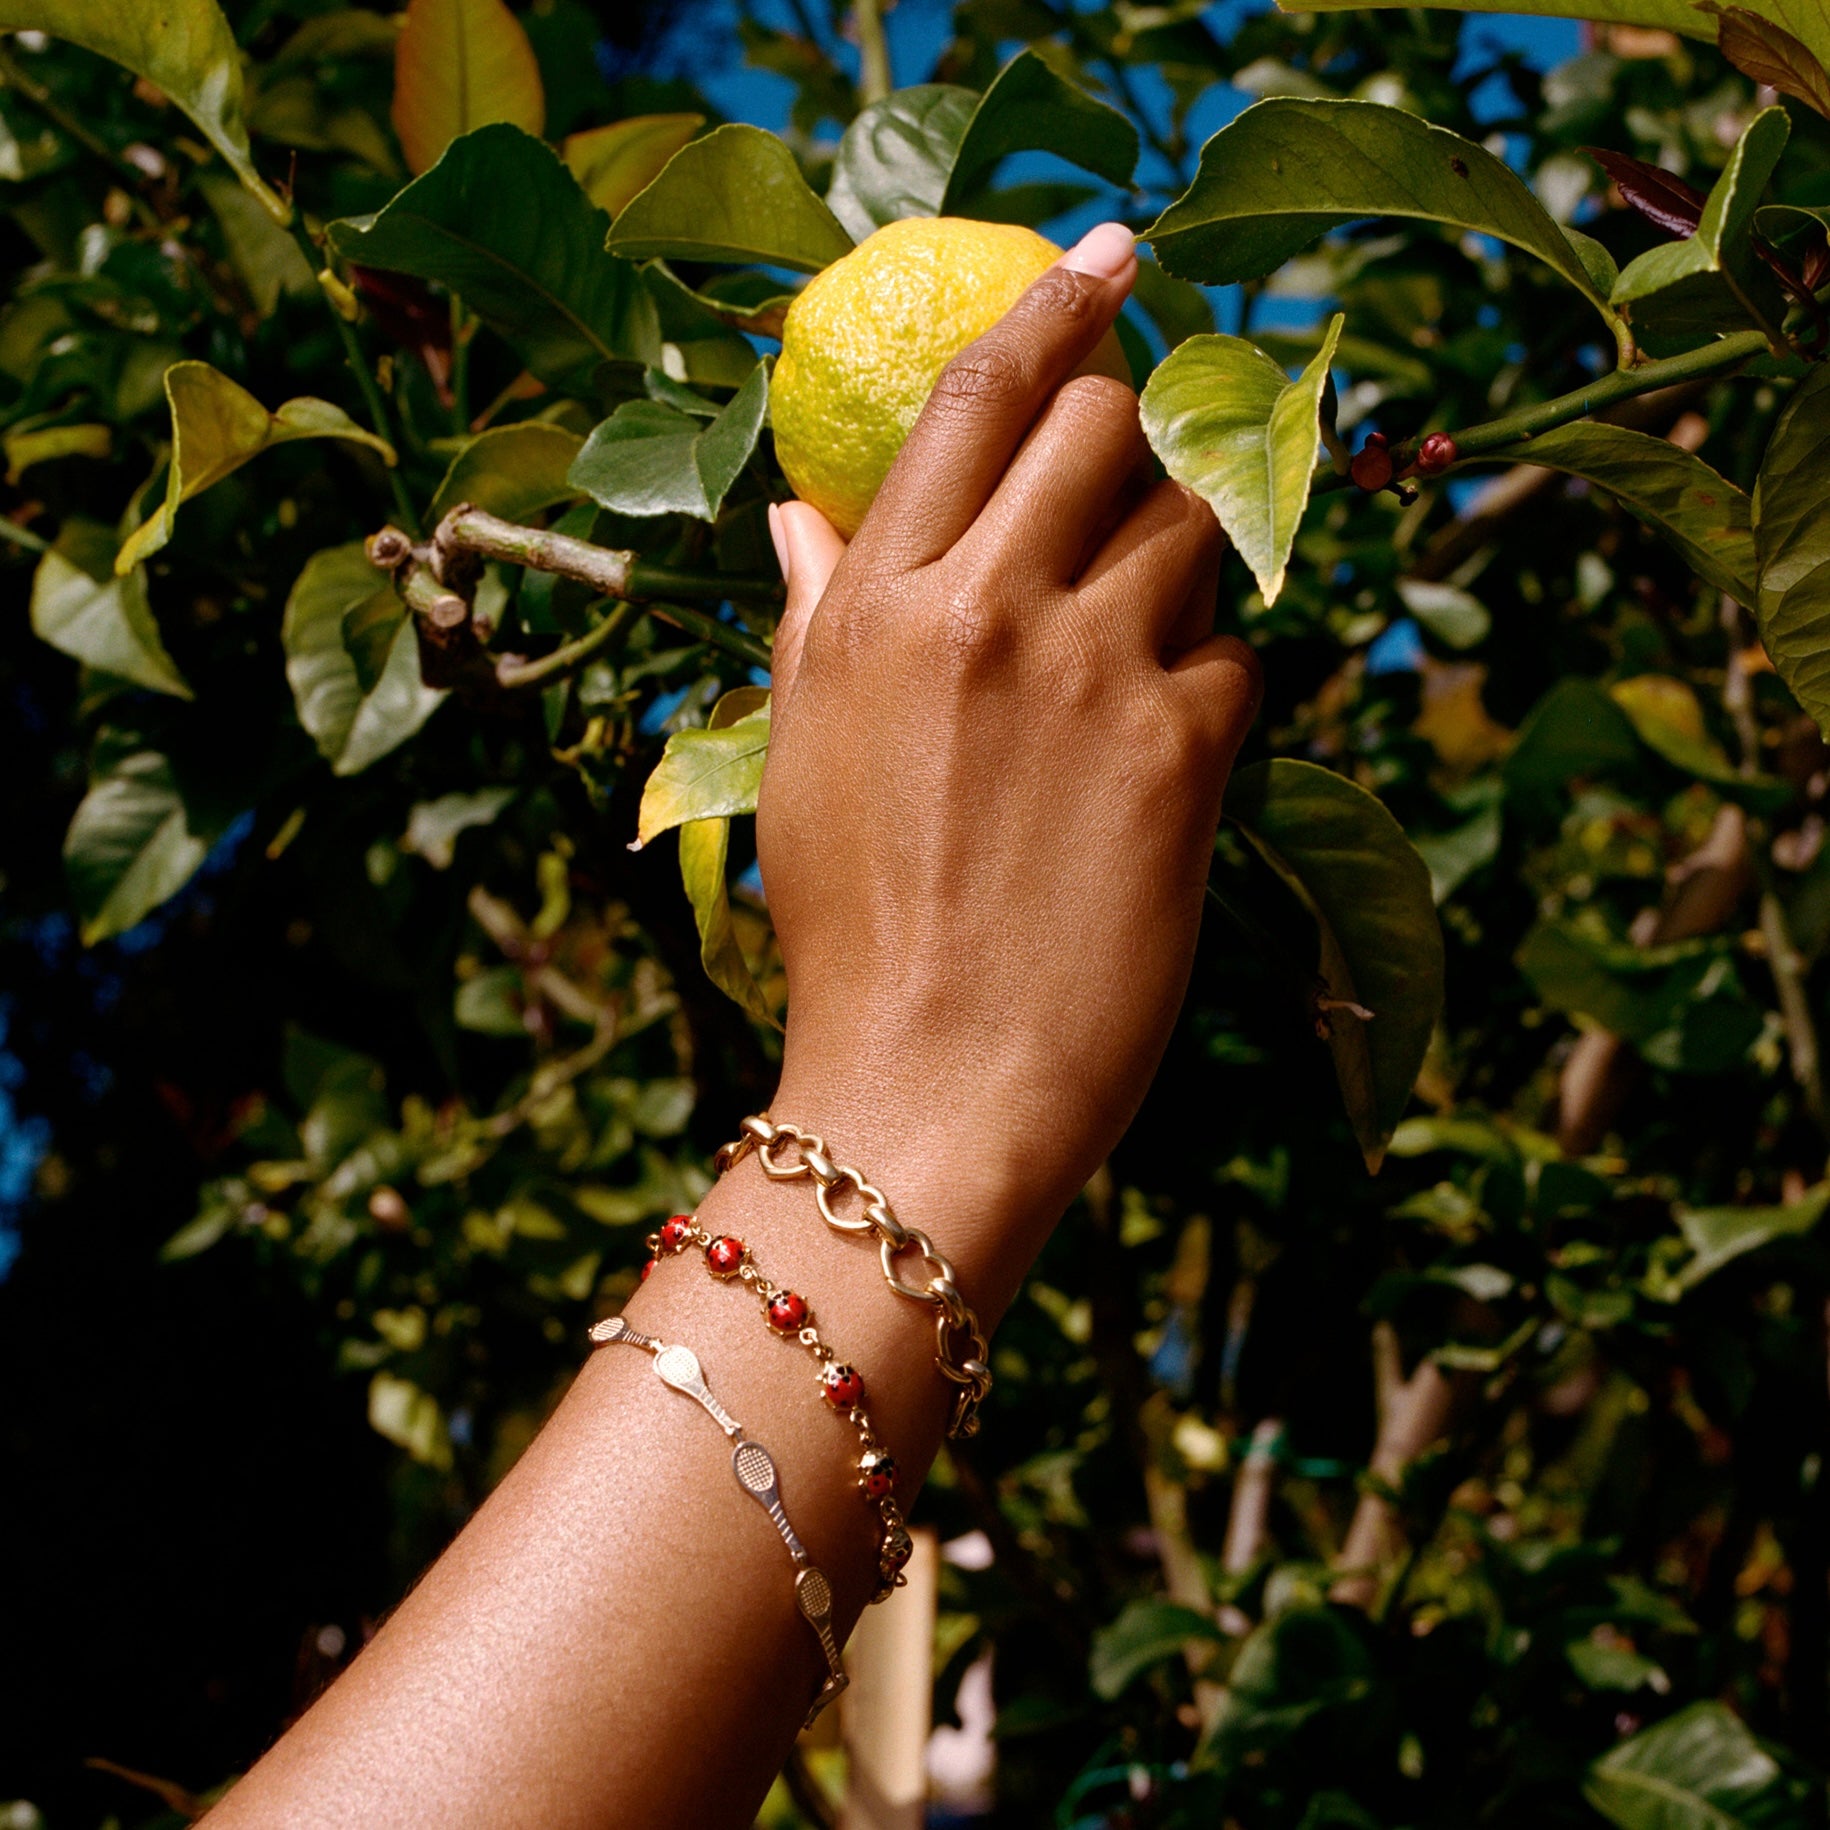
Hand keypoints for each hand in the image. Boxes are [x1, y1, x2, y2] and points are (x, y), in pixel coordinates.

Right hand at [759, 223, 1259, 1311]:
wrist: (933, 1081)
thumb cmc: (852, 933)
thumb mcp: (804, 759)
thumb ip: (813, 616)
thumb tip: (800, 515)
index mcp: (875, 606)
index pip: (976, 400)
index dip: (1053, 304)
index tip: (1112, 250)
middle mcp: (985, 609)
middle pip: (1108, 426)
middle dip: (1136, 435)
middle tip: (1136, 488)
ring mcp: (1091, 673)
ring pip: (1191, 530)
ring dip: (1181, 565)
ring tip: (1135, 653)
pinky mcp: (1182, 750)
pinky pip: (1236, 654)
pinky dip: (1212, 682)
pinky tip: (1161, 753)